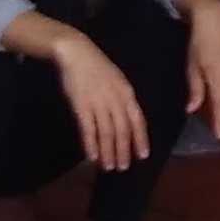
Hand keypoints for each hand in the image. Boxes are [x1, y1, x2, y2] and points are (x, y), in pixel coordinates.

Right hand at [55, 28, 149, 173]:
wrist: (76, 52)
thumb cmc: (97, 67)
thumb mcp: (117, 80)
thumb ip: (123, 100)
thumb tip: (127, 120)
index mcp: (126, 93)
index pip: (137, 121)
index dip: (140, 139)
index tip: (143, 155)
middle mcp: (115, 100)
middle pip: (122, 130)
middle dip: (123, 150)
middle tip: (123, 167)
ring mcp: (98, 103)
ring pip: (106, 133)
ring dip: (108, 152)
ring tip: (109, 166)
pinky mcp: (81, 105)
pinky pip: (88, 129)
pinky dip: (90, 144)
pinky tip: (92, 156)